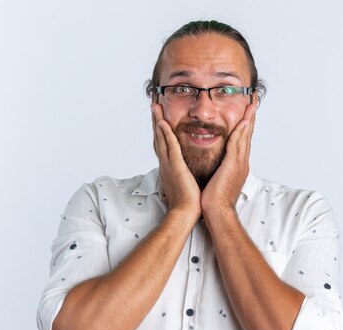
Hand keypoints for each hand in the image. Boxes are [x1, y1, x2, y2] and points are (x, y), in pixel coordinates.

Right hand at [151, 103, 200, 218]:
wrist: (186, 213)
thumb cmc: (188, 201)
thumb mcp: (185, 182)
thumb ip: (183, 173)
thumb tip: (186, 170)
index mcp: (169, 166)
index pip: (163, 143)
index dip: (160, 128)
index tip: (159, 116)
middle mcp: (166, 163)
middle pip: (158, 136)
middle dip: (155, 119)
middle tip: (153, 103)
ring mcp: (168, 164)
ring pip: (161, 138)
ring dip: (157, 121)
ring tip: (155, 106)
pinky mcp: (175, 167)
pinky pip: (170, 147)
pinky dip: (166, 134)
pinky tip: (163, 122)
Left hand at [201, 102, 256, 213]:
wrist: (217, 212)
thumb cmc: (215, 200)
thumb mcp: (218, 180)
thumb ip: (220, 170)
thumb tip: (217, 166)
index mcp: (238, 165)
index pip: (242, 141)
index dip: (245, 126)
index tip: (247, 113)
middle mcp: (242, 162)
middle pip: (247, 135)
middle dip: (251, 118)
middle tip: (254, 102)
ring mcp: (239, 163)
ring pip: (245, 136)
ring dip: (249, 119)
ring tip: (252, 104)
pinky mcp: (234, 165)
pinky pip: (238, 144)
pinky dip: (241, 131)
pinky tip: (243, 120)